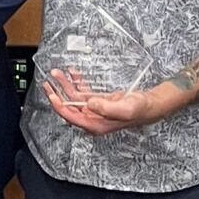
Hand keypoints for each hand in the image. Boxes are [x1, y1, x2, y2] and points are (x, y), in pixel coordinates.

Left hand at [41, 76, 166, 135]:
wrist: (150, 104)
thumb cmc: (139, 109)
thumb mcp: (124, 109)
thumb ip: (106, 108)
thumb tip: (90, 104)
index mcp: (96, 125)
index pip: (72, 117)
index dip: (60, 107)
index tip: (52, 96)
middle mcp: (92, 118)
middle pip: (69, 107)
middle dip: (58, 93)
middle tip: (48, 82)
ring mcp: (95, 110)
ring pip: (74, 98)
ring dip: (66, 85)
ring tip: (58, 73)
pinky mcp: (98, 102)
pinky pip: (83, 92)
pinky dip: (77, 82)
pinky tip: (73, 74)